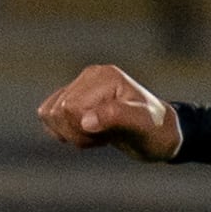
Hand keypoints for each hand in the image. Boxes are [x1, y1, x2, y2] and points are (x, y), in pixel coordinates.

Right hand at [37, 65, 180, 161]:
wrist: (161, 135)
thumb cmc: (155, 131)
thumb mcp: (141, 126)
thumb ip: (115, 118)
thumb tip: (86, 121)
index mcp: (104, 76)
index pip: (70, 108)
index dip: (83, 130)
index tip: (109, 134)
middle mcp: (90, 76)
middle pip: (57, 112)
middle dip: (77, 133)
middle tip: (105, 135)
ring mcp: (80, 86)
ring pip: (49, 114)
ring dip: (71, 134)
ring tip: (99, 134)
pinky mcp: (75, 98)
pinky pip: (48, 115)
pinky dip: (64, 131)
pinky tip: (89, 132)